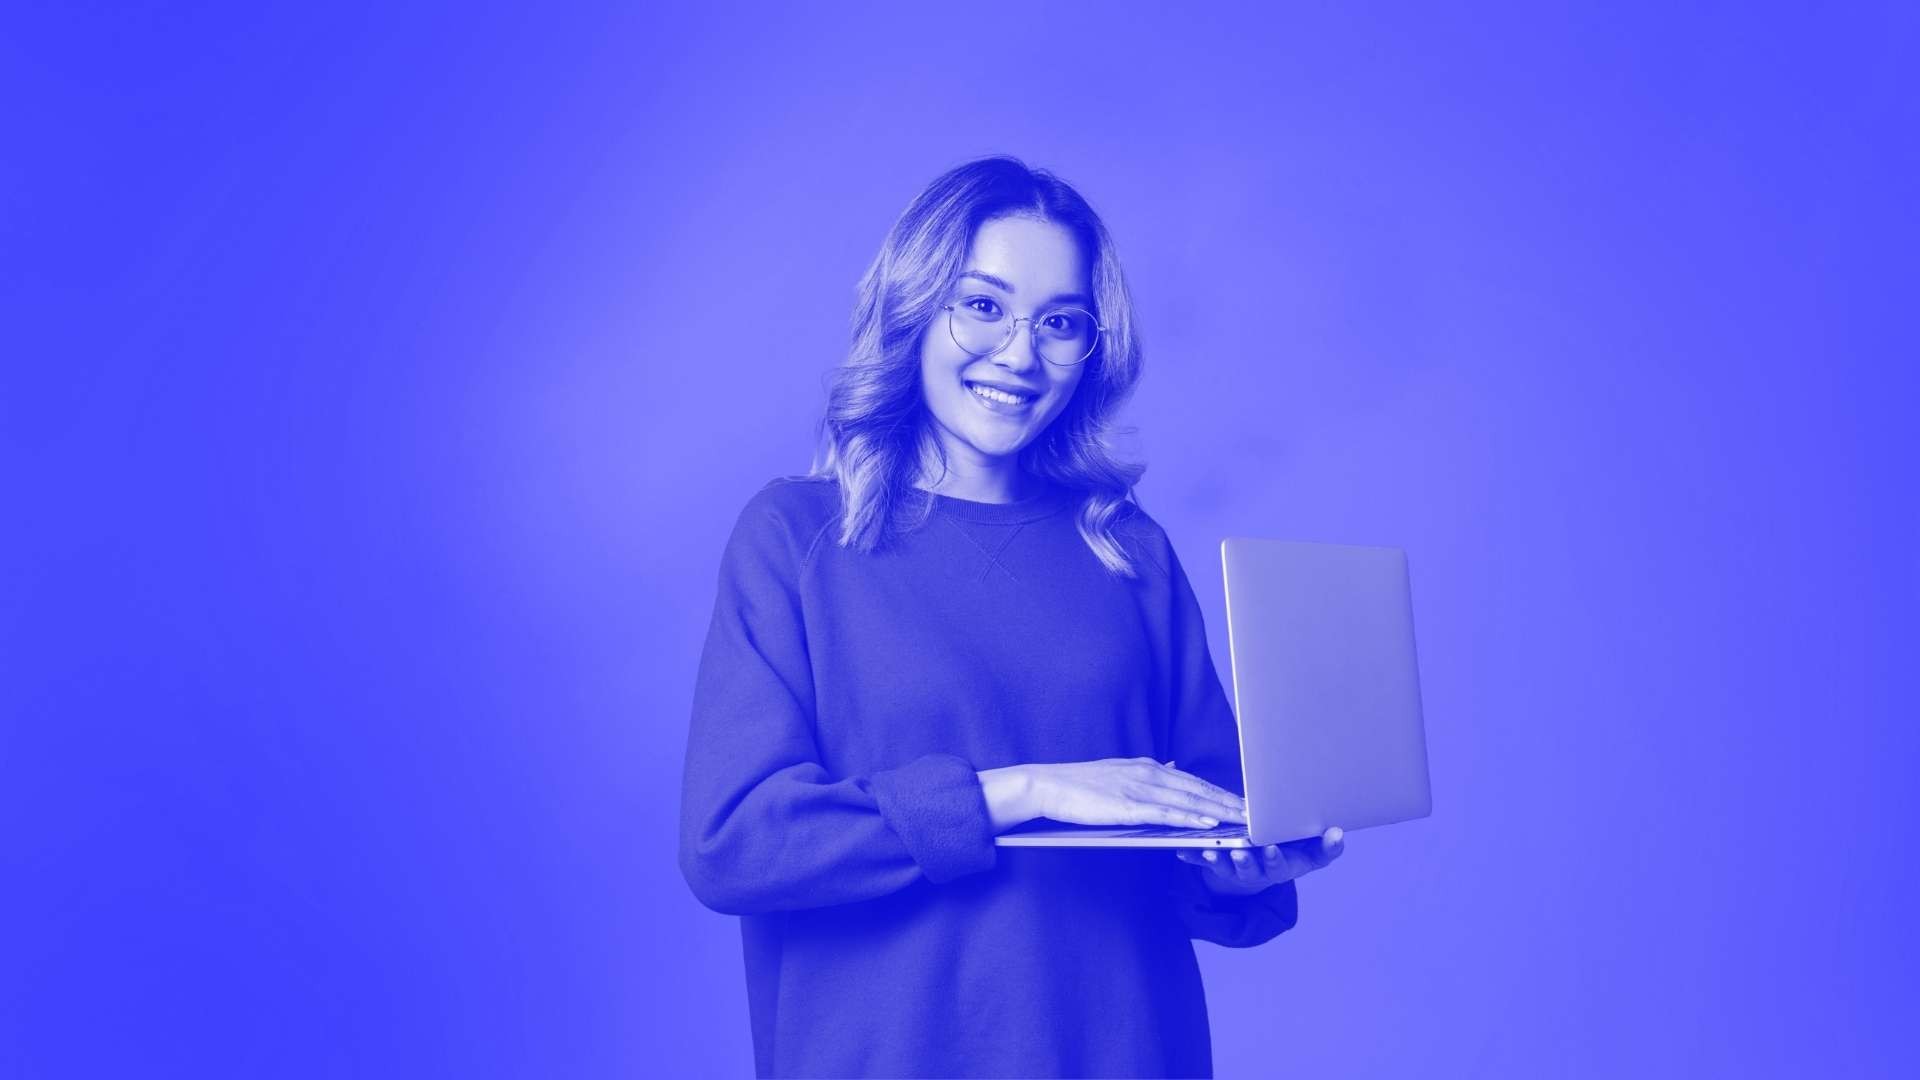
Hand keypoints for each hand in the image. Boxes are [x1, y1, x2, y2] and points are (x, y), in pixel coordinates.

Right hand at [1025, 757, 1246, 829]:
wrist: (1047, 785)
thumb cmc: (1079, 785)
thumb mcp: (1120, 772)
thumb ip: (1149, 772)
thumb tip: (1172, 766)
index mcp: (1148, 767)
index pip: (1195, 781)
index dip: (1224, 793)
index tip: (1248, 803)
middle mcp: (1149, 774)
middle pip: (1201, 790)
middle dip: (1233, 803)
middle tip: (1262, 814)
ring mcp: (1139, 789)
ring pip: (1190, 802)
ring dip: (1221, 813)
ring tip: (1246, 822)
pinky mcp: (1128, 807)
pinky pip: (1167, 814)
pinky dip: (1191, 819)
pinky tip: (1210, 826)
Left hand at [1175, 827, 1344, 895]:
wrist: (1267, 862)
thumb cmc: (1293, 850)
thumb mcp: (1312, 852)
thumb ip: (1326, 846)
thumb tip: (1339, 833)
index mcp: (1281, 865)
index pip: (1278, 864)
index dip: (1274, 858)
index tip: (1271, 849)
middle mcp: (1258, 870)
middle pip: (1250, 869)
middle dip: (1245, 861)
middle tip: (1239, 853)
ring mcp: (1236, 869)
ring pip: (1225, 867)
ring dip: (1218, 859)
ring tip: (1210, 851)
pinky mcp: (1217, 863)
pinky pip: (1202, 861)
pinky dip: (1193, 856)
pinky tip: (1182, 850)